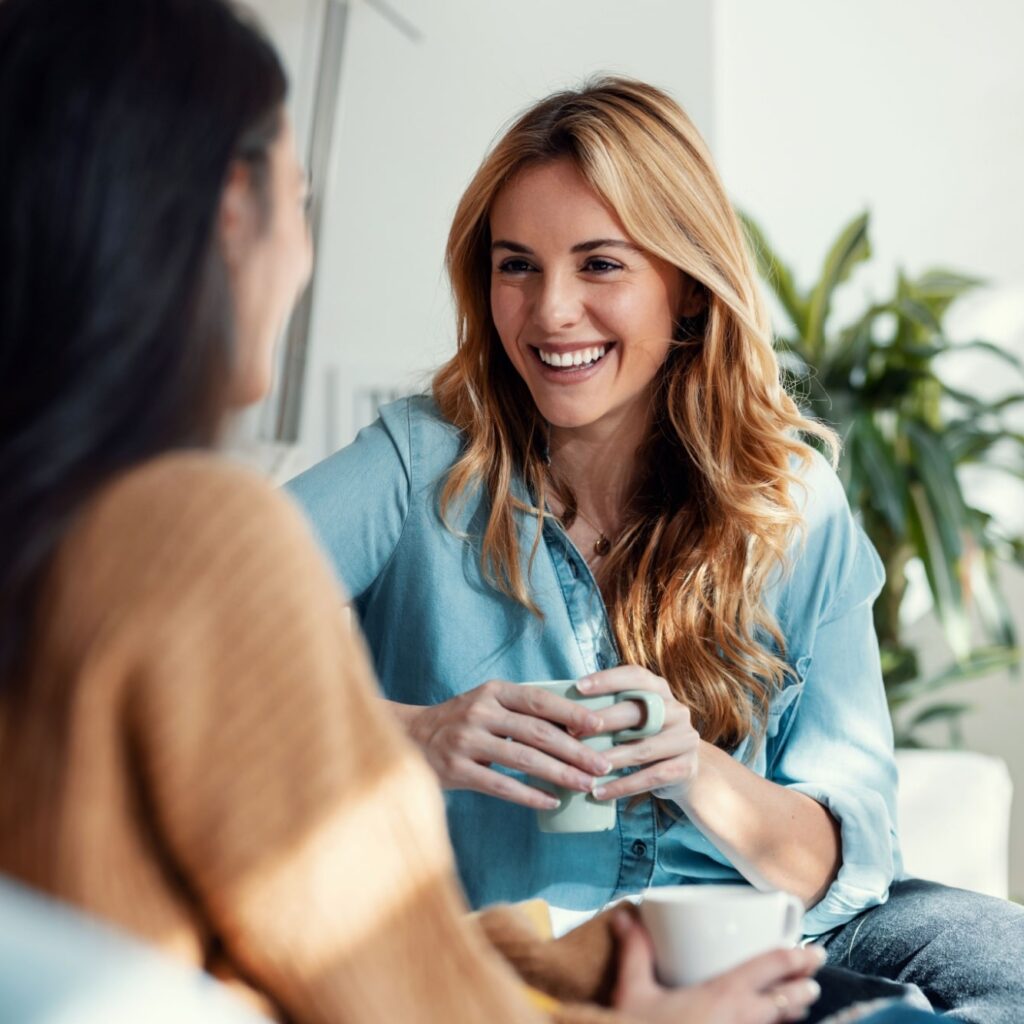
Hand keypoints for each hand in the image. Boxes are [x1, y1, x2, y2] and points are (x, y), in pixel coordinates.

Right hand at [405, 681, 614, 808]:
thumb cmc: (461, 722)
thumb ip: (521, 712)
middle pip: (537, 731)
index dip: (571, 713)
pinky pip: (501, 785)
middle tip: (602, 765)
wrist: (409, 737)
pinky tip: (551, 801)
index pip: (539, 700)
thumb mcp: (487, 705)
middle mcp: (480, 712)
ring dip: (560, 774)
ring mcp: (467, 741)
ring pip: (524, 759)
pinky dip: (529, 794)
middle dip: (575, 750)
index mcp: (492, 691)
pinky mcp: (457, 769)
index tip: (599, 726)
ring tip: (585, 785)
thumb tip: (575, 727)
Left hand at [576, 666, 699, 802]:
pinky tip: (598, 792)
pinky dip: (622, 786)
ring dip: (609, 759)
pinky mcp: (685, 768)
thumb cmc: (643, 737)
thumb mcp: (633, 717)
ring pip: (642, 749)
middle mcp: (676, 710)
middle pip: (638, 712)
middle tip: (571, 732)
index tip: (578, 687)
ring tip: (582, 768)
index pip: (635, 676)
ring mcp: (685, 739)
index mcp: (660, 690)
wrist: (682, 770)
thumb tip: (561, 706)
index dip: (607, 679)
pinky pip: (650, 777)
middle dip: (602, 721)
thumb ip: (609, 707)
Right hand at [612, 910, 823, 1023]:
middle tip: (815, 973)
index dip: (793, 959)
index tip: (811, 951)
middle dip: (802, 986)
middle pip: (784, 1001)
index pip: (767, 969)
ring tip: (807, 1001)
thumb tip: (625, 915)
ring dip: (793, 1012)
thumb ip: (635, 952)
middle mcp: (739, 1020)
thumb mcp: (634, 991)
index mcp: (721, 995)